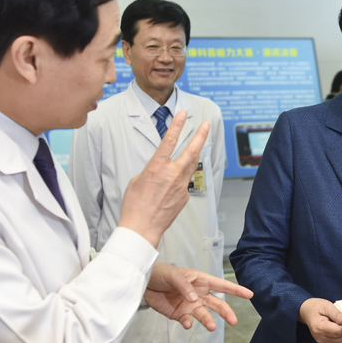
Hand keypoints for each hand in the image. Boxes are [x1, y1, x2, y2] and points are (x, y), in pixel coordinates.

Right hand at [119, 112, 209, 246]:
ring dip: (196, 153)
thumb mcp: (138, 180)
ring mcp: (181, 186)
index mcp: (157, 167)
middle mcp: (172, 174)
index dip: (177, 125)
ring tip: (200, 143)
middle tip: (206, 125)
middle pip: (191, 151)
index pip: (170, 140)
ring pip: (192, 165)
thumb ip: (153, 170)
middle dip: (200, 136)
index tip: (183, 114)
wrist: (142, 228)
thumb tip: (161, 170)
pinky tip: (175, 182)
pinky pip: (185, 182)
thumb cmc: (135, 205)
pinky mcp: (184, 197)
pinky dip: (182, 178)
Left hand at [144, 263, 252, 330]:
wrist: (144, 283)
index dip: (236, 290)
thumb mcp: (173, 275)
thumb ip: (185, 286)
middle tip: (233, 320)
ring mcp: (190, 306)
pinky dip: (188, 323)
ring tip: (212, 326)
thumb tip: (195, 299)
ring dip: (209, 321)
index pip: (222, 285)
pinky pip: (188, 321)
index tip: (249, 294)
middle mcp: (199, 294)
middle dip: (227, 312)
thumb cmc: (161, 274)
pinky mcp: (180, 315)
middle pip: (218, 304)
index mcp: (201, 281)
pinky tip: (187, 323)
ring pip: (205, 315)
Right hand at [298, 298, 341, 342]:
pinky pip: (338, 341)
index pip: (339, 332)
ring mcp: (322, 341)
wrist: (306, 311)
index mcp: (319, 327)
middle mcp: (320, 337)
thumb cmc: (315, 307)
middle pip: (341, 338)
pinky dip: (341, 335)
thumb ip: (337, 314)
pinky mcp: (325, 342)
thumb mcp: (327, 306)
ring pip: (341, 341)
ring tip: (340, 323)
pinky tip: (338, 327)